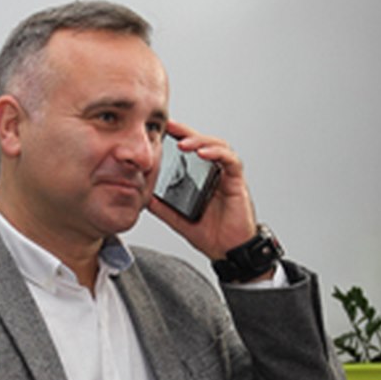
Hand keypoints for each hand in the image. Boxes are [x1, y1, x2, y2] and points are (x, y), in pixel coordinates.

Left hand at [145, 121, 259, 259]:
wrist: (229, 253)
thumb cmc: (213, 235)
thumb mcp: (178, 219)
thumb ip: (162, 206)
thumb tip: (142, 196)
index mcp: (203, 177)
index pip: (191, 150)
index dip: (179, 137)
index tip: (163, 129)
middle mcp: (217, 173)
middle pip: (204, 142)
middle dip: (187, 132)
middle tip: (171, 126)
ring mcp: (228, 176)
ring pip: (218, 146)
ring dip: (201, 141)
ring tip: (184, 143)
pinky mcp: (237, 182)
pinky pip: (230, 161)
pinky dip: (217, 154)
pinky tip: (203, 153)